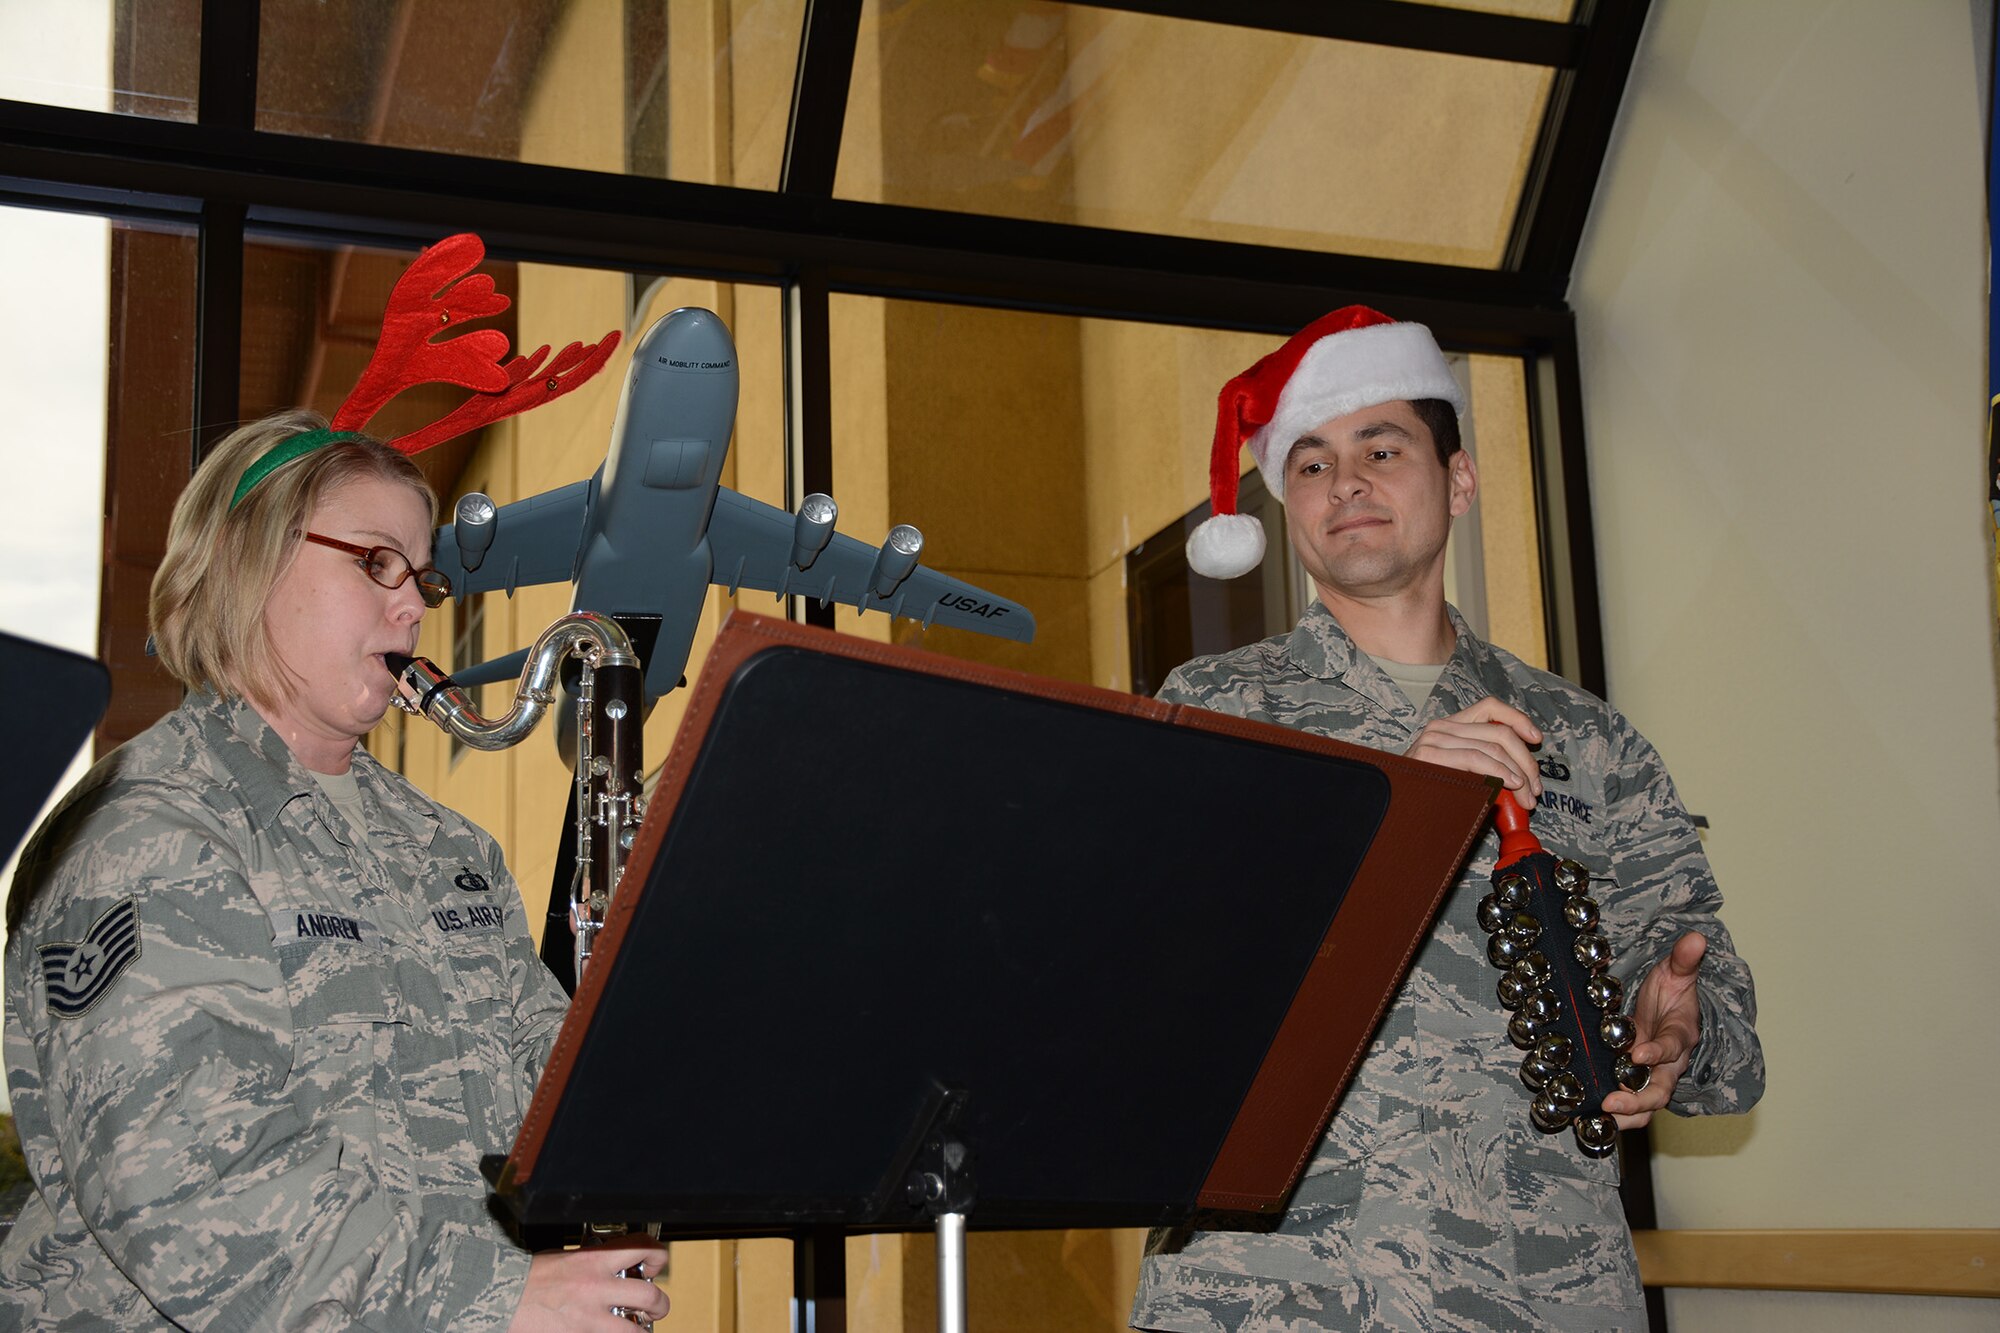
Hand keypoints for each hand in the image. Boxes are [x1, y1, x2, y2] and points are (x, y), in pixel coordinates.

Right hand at [510, 1243, 670, 1330]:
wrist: (500, 1296)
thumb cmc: (527, 1277)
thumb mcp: (566, 1257)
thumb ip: (593, 1262)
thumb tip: (612, 1266)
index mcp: (594, 1259)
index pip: (643, 1247)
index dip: (658, 1257)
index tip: (655, 1265)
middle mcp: (597, 1285)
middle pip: (649, 1295)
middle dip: (659, 1305)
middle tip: (656, 1309)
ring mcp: (589, 1315)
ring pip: (634, 1330)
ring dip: (640, 1331)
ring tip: (637, 1330)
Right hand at [1405, 698, 1543, 803]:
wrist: (1393, 808)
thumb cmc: (1427, 795)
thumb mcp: (1460, 773)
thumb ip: (1484, 765)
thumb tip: (1522, 776)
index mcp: (1449, 725)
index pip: (1490, 707)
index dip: (1518, 719)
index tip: (1536, 739)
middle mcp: (1441, 727)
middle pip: (1500, 731)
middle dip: (1526, 761)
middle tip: (1535, 788)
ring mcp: (1435, 739)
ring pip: (1493, 746)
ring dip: (1518, 773)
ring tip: (1526, 796)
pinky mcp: (1431, 755)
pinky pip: (1477, 759)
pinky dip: (1499, 771)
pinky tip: (1510, 785)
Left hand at [1600, 931, 1705, 1129]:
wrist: (1669, 1011)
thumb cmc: (1672, 994)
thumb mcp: (1677, 974)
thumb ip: (1684, 959)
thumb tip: (1697, 937)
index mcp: (1680, 1036)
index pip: (1672, 1047)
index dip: (1657, 1052)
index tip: (1639, 1054)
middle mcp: (1668, 1064)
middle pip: (1660, 1090)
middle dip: (1637, 1100)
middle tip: (1611, 1103)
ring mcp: (1651, 1077)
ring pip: (1645, 1106)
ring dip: (1623, 1116)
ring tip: (1596, 1119)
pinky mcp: (1634, 1082)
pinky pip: (1628, 1104)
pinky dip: (1611, 1114)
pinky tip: (1583, 1117)